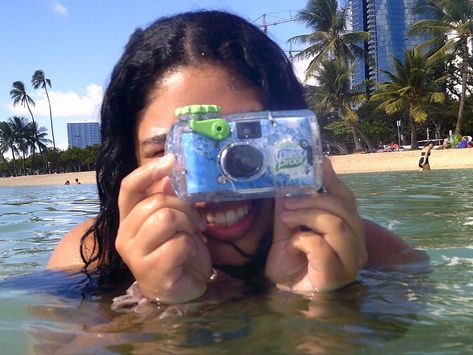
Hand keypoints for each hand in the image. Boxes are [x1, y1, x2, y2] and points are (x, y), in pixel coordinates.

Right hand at [115, 154, 211, 303]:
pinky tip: (191, 258)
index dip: (148, 171)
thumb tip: (168, 174)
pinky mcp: (150, 270)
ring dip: (189, 226)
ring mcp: (134, 254)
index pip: (129, 188)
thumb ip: (168, 199)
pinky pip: (179, 243)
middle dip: (185, 208)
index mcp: (128, 219)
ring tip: (193, 239)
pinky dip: (193, 248)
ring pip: (167, 218)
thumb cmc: (178, 252)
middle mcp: (124, 235)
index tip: (171, 160)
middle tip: (197, 223)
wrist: (183, 288)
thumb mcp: (176, 220)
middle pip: (156, 202)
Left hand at [265, 157, 366, 293]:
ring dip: (306, 215)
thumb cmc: (290, 261)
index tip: (320, 162)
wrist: (285, 291)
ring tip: (287, 218)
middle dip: (312, 200)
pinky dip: (303, 238)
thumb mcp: (288, 228)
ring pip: (337, 224)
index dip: (333, 180)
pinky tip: (293, 244)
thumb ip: (291, 207)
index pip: (347, 200)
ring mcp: (350, 261)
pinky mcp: (336, 275)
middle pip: (343, 209)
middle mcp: (356, 245)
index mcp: (348, 230)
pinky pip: (322, 246)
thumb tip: (289, 181)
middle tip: (287, 202)